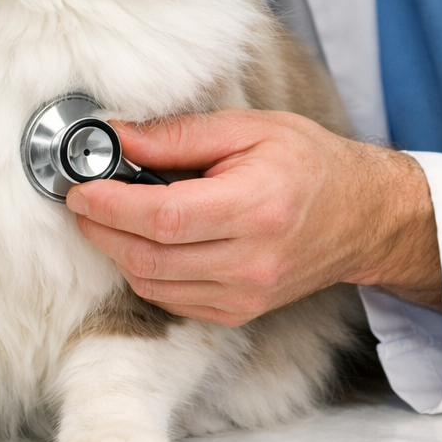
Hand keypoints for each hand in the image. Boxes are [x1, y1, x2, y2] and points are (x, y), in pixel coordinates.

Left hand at [65, 110, 441, 324]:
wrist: (361, 216)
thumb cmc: (308, 163)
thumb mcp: (249, 128)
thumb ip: (179, 136)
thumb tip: (117, 139)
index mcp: (257, 207)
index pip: (164, 217)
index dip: (111, 204)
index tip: (80, 186)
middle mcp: (252, 261)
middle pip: (150, 258)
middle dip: (102, 228)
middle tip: (82, 199)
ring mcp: (246, 295)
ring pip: (153, 284)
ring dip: (118, 251)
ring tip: (108, 215)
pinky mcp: (239, 313)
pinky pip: (172, 299)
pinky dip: (146, 271)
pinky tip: (145, 241)